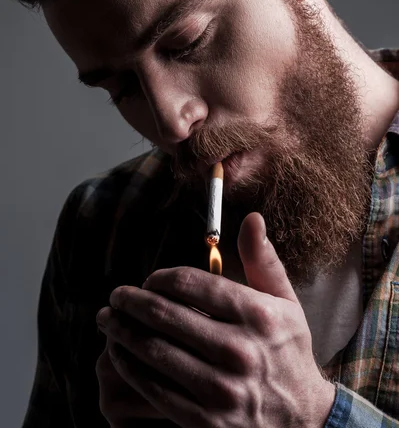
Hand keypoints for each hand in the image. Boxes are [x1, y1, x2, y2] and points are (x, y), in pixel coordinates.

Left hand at [96, 212, 335, 427]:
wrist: (303, 420)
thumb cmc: (288, 351)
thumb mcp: (286, 303)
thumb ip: (263, 260)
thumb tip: (251, 218)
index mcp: (257, 315)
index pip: (191, 284)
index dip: (161, 278)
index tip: (150, 280)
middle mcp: (239, 351)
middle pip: (165, 315)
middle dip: (132, 301)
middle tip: (116, 295)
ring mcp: (221, 389)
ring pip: (154, 351)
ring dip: (122, 331)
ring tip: (108, 319)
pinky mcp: (205, 421)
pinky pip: (154, 388)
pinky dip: (129, 366)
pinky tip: (119, 353)